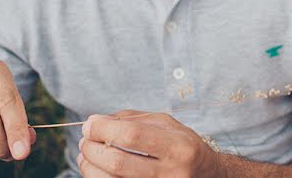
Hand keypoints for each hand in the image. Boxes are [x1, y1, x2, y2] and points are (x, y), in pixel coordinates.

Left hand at [78, 111, 220, 176]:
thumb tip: (97, 121)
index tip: (90, 124)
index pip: (132, 135)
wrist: (206, 176)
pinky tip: (95, 169)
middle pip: (118, 162)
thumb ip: (134, 119)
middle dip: (93, 148)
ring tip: (86, 154)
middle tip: (85, 139)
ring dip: (90, 167)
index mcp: (178, 146)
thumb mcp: (167, 125)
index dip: (104, 129)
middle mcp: (171, 172)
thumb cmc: (183, 146)